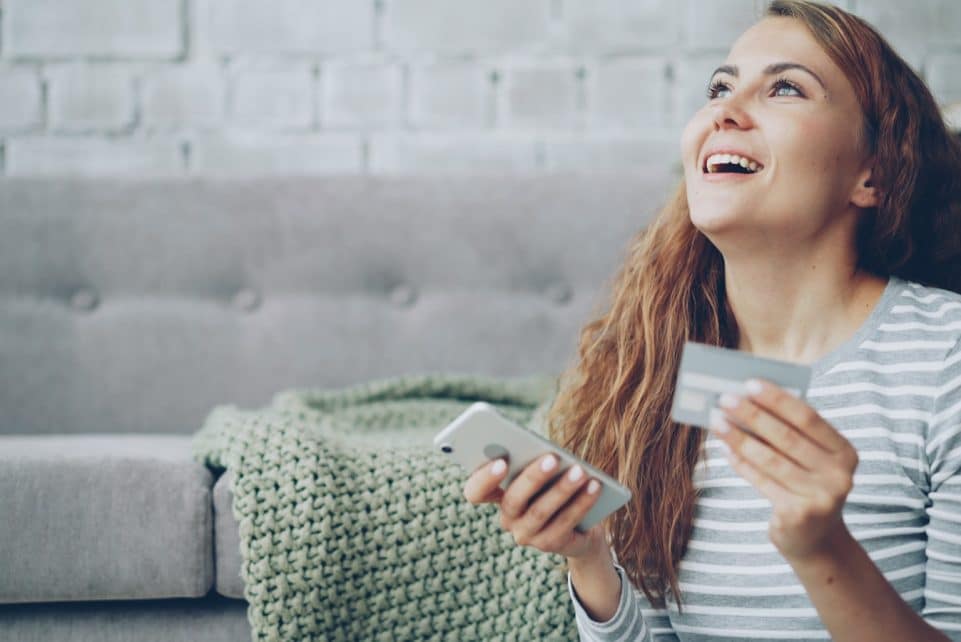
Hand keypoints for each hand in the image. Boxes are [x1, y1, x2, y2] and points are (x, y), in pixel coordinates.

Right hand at [462, 454, 607, 560]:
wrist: (580, 527)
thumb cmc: (556, 487)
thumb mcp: (544, 474)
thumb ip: (537, 463)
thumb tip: (549, 455)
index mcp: (497, 495)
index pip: (475, 492)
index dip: (483, 479)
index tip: (501, 462)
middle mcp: (507, 518)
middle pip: (513, 500)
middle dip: (533, 478)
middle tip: (552, 458)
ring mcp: (526, 535)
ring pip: (541, 512)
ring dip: (563, 489)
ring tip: (581, 471)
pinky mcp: (549, 544)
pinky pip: (565, 522)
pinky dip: (582, 502)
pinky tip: (595, 486)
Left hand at [710, 379, 858, 561]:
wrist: (815, 540)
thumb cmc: (805, 486)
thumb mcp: (809, 460)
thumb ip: (789, 434)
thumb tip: (748, 403)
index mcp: (845, 452)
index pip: (808, 418)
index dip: (778, 399)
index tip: (749, 384)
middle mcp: (839, 475)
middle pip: (786, 437)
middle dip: (752, 415)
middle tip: (724, 399)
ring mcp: (820, 497)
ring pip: (770, 459)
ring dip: (739, 438)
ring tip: (716, 421)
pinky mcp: (798, 514)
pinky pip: (762, 481)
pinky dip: (741, 463)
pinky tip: (725, 449)